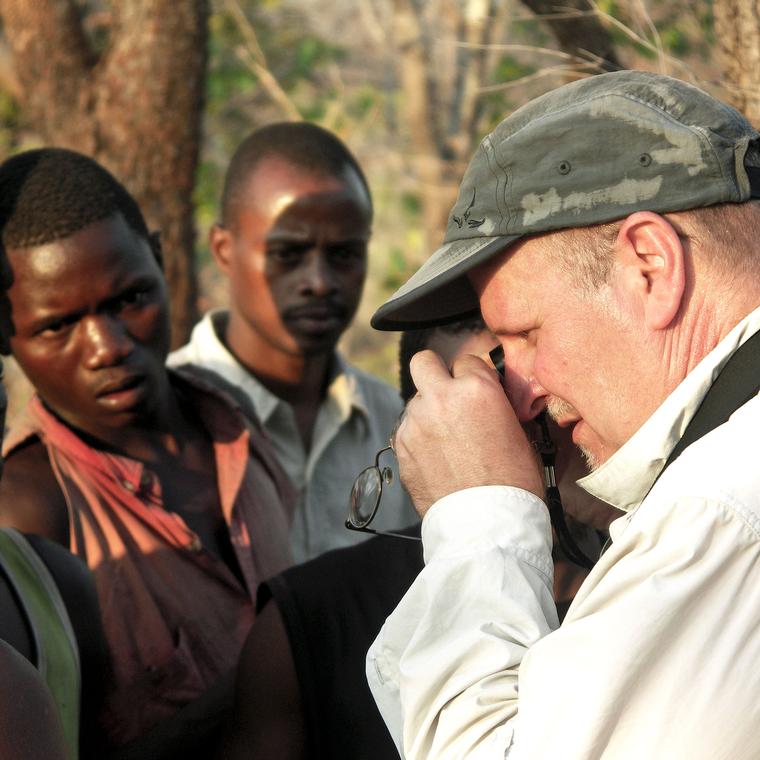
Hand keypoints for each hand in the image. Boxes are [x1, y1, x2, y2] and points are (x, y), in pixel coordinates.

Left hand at [394, 350, 543, 516]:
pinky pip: (406, 429)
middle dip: (436, 373)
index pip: (466, 360)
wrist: (486, 524)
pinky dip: (418, 437)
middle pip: (424, 362)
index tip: (476, 391)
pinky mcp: (401, 445)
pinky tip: (435, 458)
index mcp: (477, 389)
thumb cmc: (513, 482)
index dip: (472, 376)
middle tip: (447, 394)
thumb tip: (490, 395)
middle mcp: (440, 398)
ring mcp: (416, 421)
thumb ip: (497, 403)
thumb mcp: (520, 431)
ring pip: (415, 400)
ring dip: (427, 411)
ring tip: (446, 440)